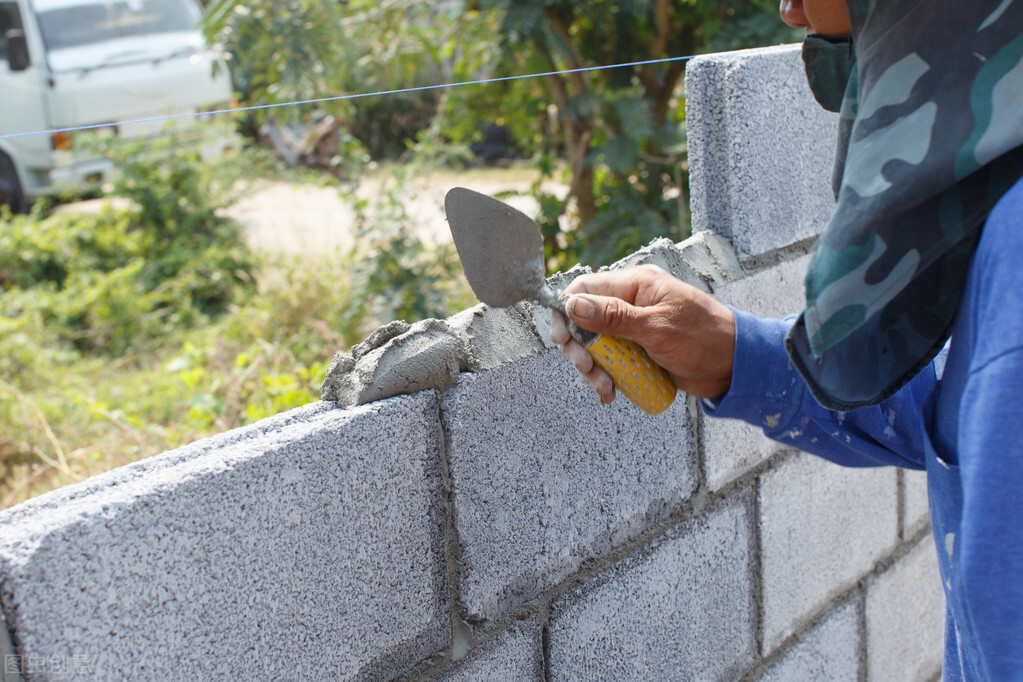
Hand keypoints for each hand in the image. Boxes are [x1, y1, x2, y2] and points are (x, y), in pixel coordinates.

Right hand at [550, 264, 735, 403]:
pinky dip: (606, 377)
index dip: (566, 311)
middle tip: (587, 369)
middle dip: (580, 349)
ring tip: (604, 388)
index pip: (585, 288)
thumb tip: (573, 304)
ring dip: (593, 368)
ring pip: (595, 345)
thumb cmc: (704, 338)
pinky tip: (610, 393)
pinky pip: (611, 362)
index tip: (563, 338)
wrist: (735, 366)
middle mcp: (631, 304)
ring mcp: (633, 329)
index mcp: (636, 285)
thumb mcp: (656, 328)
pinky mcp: (638, 351)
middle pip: (584, 321)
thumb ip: (614, 317)